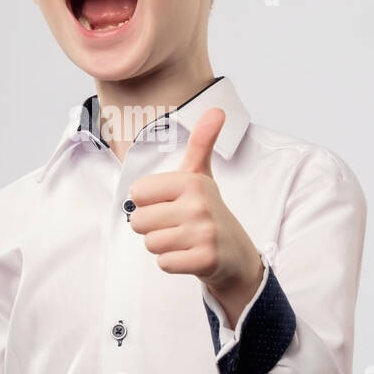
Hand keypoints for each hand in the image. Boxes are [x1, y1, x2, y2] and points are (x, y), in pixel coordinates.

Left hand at [127, 108, 264, 325]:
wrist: (236, 254)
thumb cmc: (209, 212)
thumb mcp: (202, 176)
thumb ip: (202, 143)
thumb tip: (217, 110)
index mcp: (191, 181)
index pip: (137, 194)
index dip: (149, 203)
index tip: (171, 205)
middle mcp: (199, 204)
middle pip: (139, 221)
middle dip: (153, 228)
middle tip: (177, 226)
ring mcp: (204, 233)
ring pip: (151, 243)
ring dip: (163, 246)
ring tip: (184, 240)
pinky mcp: (205, 259)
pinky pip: (164, 263)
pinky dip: (173, 263)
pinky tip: (190, 255)